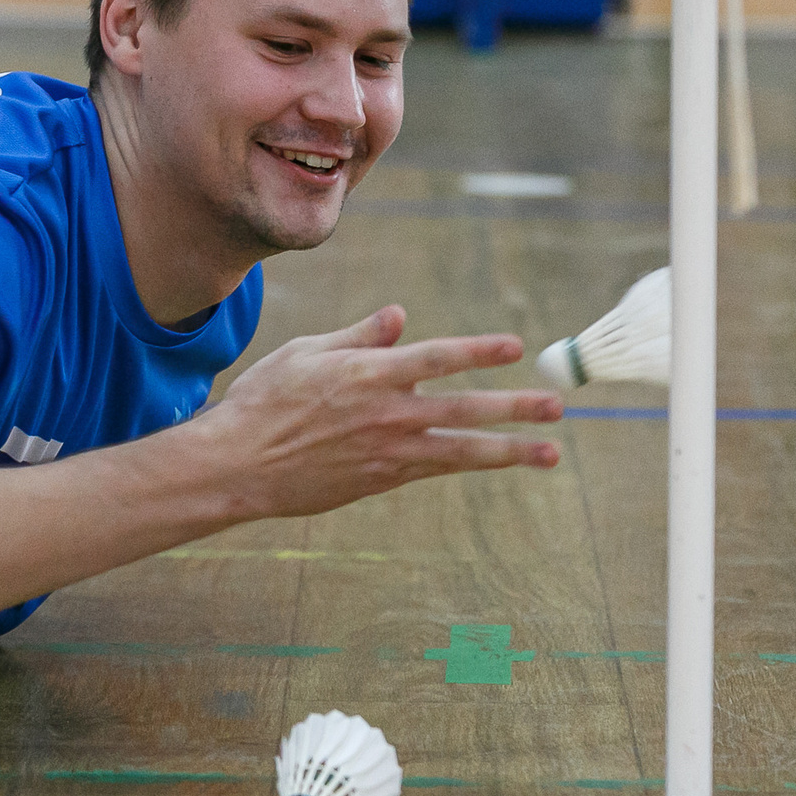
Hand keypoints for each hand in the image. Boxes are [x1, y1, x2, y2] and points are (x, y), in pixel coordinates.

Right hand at [189, 305, 561, 520]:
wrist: (238, 465)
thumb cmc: (264, 400)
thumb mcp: (307, 353)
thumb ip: (359, 337)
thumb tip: (400, 315)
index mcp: (367, 373)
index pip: (436, 358)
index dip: (478, 351)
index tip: (514, 347)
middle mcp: (386, 413)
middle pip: (464, 408)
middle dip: (515, 408)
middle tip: (557, 406)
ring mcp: (387, 451)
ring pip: (461, 451)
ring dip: (509, 451)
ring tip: (549, 454)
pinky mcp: (381, 480)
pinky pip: (434, 468)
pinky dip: (466, 463)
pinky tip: (494, 461)